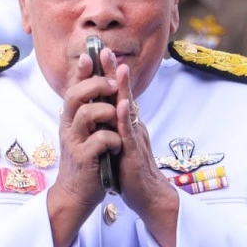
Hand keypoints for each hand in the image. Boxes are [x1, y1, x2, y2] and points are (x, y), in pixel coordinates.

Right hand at [49, 48, 122, 246]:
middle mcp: (69, 126)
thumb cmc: (88, 160)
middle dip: (96, 85)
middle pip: (75, 95)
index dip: (81, 70)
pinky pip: (99, 140)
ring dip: (105, 111)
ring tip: (116, 116)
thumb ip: (92, 110)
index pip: (74, 87)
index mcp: (71, 118)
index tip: (90, 54)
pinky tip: (116, 145)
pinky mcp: (84, 158)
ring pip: (86, 114)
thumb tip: (103, 85)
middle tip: (113, 84)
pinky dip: (112, 139)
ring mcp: (75, 142)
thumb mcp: (88, 131)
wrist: (77, 193)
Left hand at [114, 60, 178, 246]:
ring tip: (118, 68)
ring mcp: (134, 137)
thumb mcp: (119, 144)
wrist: (147, 196)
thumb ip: (114, 128)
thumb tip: (106, 112)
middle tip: (107, 50)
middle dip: (114, 72)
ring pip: (127, 109)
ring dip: (122, 89)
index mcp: (126, 124)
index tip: (98, 55)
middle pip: (122, 94)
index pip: (115, 95)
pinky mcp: (134, 152)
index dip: (107, 76)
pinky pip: (128, 133)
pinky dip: (124, 118)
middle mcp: (132, 126)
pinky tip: (120, 106)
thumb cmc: (131, 172)